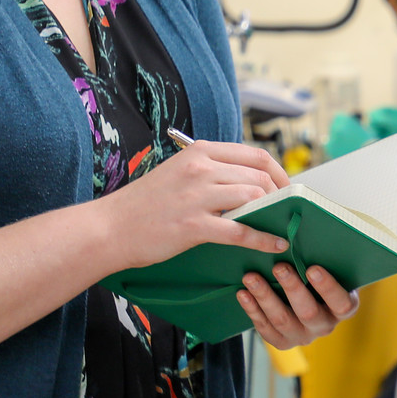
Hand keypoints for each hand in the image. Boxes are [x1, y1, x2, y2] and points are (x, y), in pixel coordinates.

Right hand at [99, 139, 291, 269]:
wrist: (109, 228)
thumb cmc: (144, 204)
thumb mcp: (178, 172)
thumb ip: (210, 170)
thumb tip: (247, 180)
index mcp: (199, 152)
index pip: (254, 155)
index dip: (278, 171)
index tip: (285, 186)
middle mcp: (201, 169)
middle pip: (259, 176)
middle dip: (280, 194)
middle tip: (287, 210)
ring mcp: (197, 196)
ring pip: (254, 198)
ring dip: (273, 213)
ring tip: (280, 225)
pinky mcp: (194, 225)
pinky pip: (241, 230)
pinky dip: (263, 238)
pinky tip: (275, 244)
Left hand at [238, 262, 358, 349]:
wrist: (308, 300)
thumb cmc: (319, 280)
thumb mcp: (330, 272)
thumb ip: (323, 263)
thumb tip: (302, 241)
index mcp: (344, 308)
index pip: (341, 302)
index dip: (327, 287)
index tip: (312, 269)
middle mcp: (325, 326)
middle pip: (308, 312)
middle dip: (292, 288)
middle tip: (279, 267)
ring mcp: (302, 336)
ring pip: (282, 320)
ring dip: (265, 297)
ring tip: (251, 277)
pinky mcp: (282, 341)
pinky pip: (265, 328)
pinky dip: (252, 309)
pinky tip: (242, 293)